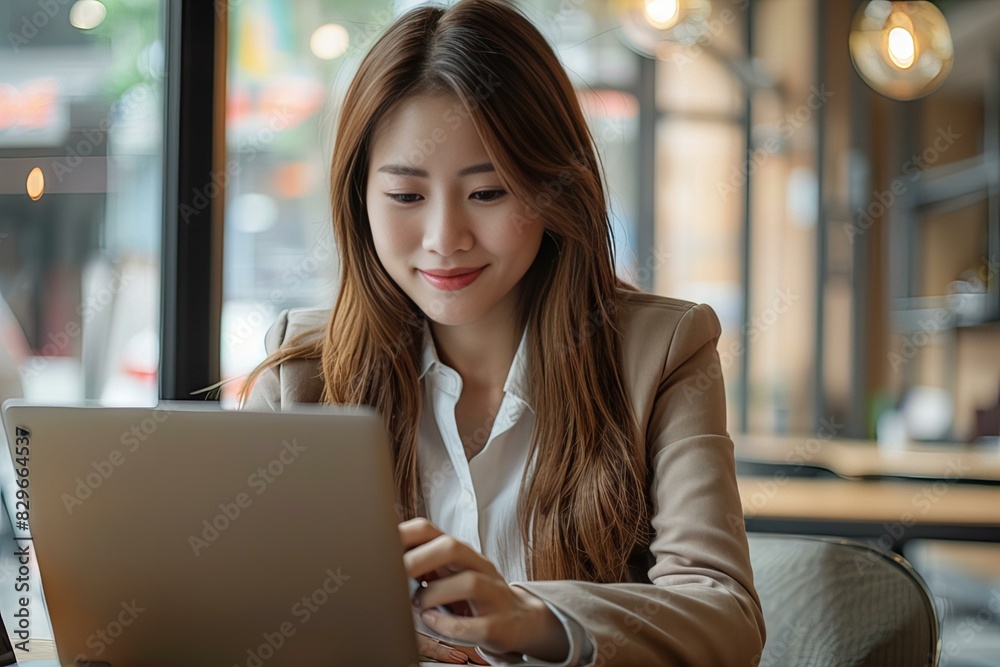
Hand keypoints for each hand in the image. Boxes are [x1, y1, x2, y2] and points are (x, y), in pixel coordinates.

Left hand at [399, 517, 569, 661]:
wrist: (519, 619)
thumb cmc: (475, 596)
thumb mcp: (449, 574)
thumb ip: (422, 566)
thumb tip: (383, 562)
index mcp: (460, 553)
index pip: (430, 530)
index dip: (404, 535)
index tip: (381, 547)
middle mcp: (478, 566)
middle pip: (452, 548)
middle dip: (420, 560)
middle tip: (398, 575)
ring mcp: (493, 593)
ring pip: (469, 582)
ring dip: (436, 594)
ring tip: (420, 605)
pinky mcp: (500, 623)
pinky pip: (476, 624)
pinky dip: (449, 626)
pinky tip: (433, 623)